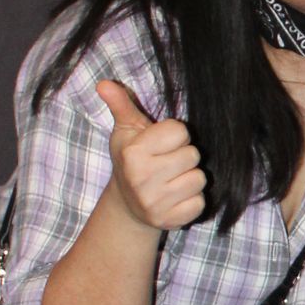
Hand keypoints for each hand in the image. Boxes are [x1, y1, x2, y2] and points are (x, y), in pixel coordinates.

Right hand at [96, 80, 206, 232]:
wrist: (128, 205)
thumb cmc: (132, 159)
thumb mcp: (126, 131)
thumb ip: (121, 105)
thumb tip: (104, 83)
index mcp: (134, 153)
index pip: (181, 131)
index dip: (175, 136)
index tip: (161, 145)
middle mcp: (142, 178)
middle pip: (193, 155)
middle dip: (184, 157)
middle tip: (166, 164)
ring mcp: (155, 203)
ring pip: (199, 179)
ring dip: (189, 178)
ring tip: (171, 180)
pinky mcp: (169, 221)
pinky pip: (200, 203)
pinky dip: (192, 200)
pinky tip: (175, 198)